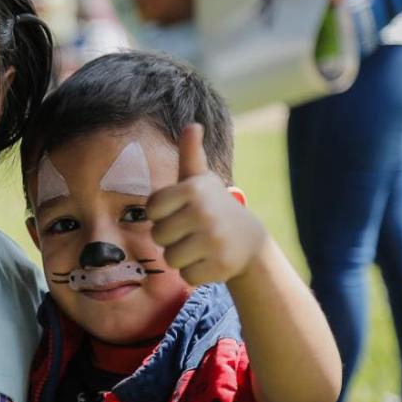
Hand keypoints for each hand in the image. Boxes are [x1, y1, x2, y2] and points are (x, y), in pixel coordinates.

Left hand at [147, 124, 265, 285]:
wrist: (249, 241)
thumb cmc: (213, 206)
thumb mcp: (201, 180)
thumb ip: (191, 154)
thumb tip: (192, 124)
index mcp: (193, 189)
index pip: (151, 209)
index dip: (161, 214)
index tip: (179, 211)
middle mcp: (204, 212)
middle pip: (158, 236)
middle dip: (170, 237)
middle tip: (192, 231)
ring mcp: (213, 241)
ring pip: (170, 258)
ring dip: (181, 256)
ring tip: (200, 246)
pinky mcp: (219, 267)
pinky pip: (186, 276)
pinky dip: (194, 273)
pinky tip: (209, 260)